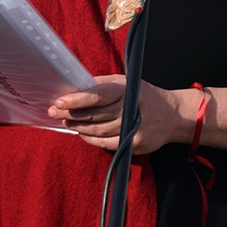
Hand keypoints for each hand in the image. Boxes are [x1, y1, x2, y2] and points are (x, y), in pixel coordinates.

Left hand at [48, 76, 191, 155]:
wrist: (173, 115)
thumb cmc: (143, 96)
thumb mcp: (126, 83)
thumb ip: (101, 85)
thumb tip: (72, 89)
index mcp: (127, 89)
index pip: (97, 96)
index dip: (76, 100)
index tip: (59, 101)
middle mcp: (131, 108)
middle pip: (93, 115)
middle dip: (70, 114)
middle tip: (54, 112)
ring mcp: (133, 127)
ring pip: (96, 131)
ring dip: (78, 127)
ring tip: (66, 121)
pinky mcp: (135, 142)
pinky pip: (104, 143)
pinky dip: (90, 139)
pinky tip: (82, 133)